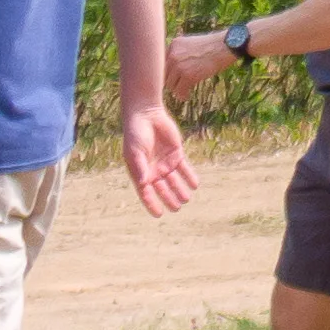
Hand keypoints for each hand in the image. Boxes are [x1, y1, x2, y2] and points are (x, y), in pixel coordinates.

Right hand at [122, 103, 197, 217]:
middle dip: (169, 199)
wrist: (146, 115)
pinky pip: (185, 169)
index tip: (158, 214)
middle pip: (162, 189)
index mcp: (140, 172)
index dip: (151, 203)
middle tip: (177, 208)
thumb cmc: (136, 134)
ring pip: (175, 181)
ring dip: (180, 190)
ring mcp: (165, 163)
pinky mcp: (176, 154)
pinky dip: (189, 177)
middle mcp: (153, 170)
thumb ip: (140, 168)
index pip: (146, 192)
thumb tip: (143, 184)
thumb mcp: (135, 152)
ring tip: (186, 199)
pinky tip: (195, 185)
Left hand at [166, 28, 235, 99]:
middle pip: (164, 74)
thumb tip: (175, 69)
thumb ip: (181, 53)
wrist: (226, 46)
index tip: (171, 78)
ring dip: (177, 90)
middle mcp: (173, 54)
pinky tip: (187, 96)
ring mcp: (179, 65)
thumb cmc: (214, 46)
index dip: (166, 72)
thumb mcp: (192, 44)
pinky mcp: (188, 75)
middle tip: (178, 87)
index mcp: (174, 45)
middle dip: (171, 82)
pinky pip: (179, 91)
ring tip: (183, 92)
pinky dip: (183, 96)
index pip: (162, 62)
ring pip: (170, 84)